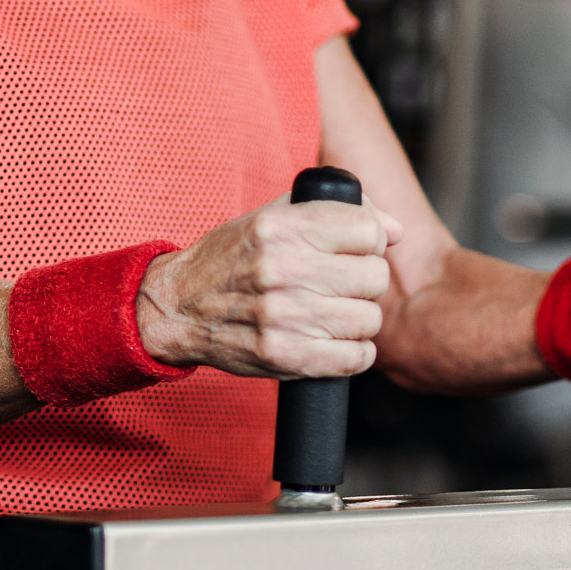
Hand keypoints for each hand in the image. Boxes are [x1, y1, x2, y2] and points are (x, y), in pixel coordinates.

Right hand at [136, 193, 402, 377]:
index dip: (370, 242)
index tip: (356, 251)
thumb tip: (393, 228)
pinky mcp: (286, 357)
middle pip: (374, 277)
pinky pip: (357, 358)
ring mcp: (285, 316)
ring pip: (369, 319)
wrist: (177, 308)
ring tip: (331, 314)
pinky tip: (332, 342)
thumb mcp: (272, 218)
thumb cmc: (232, 260)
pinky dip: (353, 353)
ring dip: (358, 320)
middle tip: (341, 286)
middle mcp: (283, 269)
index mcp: (282, 227)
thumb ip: (333, 211)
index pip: (368, 230)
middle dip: (364, 282)